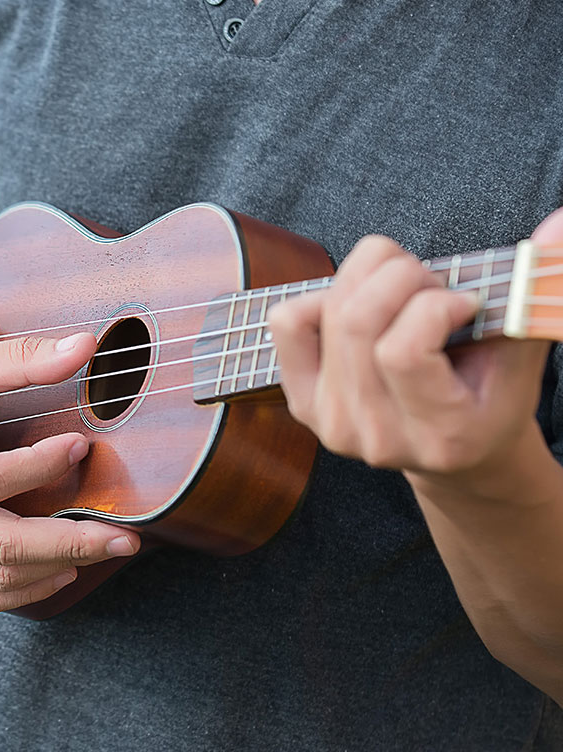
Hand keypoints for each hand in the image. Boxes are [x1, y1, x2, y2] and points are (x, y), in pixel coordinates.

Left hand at [267, 216, 559, 484]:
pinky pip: (288, 324)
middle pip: (358, 322)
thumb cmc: (487, 400)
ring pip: (329, 313)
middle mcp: (375, 436)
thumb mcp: (520, 355)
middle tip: (428, 283)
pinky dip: (321, 296)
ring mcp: (333, 422)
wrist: (450, 455)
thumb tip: (558, 224)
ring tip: (400, 289)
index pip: (404, 351)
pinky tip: (356, 303)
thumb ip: (538, 294)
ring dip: (368, 276)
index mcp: (439, 435)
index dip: (435, 304)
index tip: (463, 301)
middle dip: (400, 276)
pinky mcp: (303, 403)